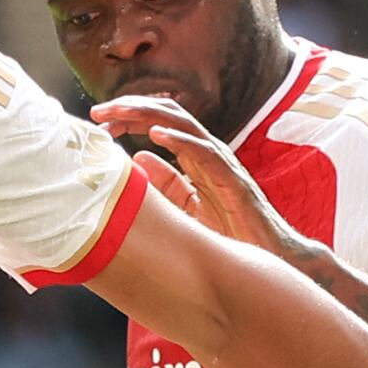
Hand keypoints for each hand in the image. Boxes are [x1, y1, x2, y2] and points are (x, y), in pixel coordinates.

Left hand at [92, 95, 295, 262]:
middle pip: (167, 115)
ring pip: (183, 125)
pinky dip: (180, 141)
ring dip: (148, 116)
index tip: (99, 122)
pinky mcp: (233, 180)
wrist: (269, 258)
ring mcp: (222, 163)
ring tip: (119, 113)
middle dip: (131, 109)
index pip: (159, 122)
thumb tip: (139, 157)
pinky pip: (205, 153)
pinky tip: (156, 136)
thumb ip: (167, 183)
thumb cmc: (232, 235)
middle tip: (98, 113)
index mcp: (196, 157)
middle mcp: (208, 153)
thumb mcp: (189, 207)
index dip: (128, 117)